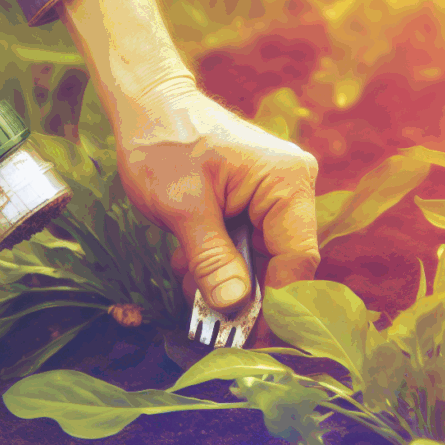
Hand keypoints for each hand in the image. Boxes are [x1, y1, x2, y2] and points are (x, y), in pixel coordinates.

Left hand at [58, 0, 319, 347]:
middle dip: (242, 293)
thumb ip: (212, 260)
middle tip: (208, 322)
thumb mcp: (183, 209)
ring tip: (186, 282)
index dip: (276, 303)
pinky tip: (186, 262)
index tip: (250, 338)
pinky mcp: (255, 200)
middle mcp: (292, 188)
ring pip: (260, 259)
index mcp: (287, 184)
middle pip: (282, 263)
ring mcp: (275, 194)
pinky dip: (218, 261)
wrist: (147, 106)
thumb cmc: (163, 145)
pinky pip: (246, 245)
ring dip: (224, 279)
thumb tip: (234, 307)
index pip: (297, 259)